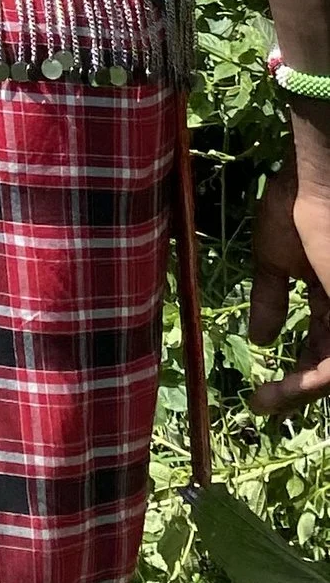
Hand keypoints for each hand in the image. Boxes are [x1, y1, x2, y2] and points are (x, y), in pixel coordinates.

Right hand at [249, 152, 329, 413]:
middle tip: (263, 402)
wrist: (315, 181)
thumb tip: (260, 338)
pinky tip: (282, 388)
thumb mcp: (273, 259)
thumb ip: (270, 298)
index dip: (297, 369)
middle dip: (300, 386)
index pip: (322, 343)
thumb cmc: (295, 206)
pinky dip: (308, 381)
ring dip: (301, 389)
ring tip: (266, 400)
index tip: (261, 390)